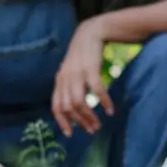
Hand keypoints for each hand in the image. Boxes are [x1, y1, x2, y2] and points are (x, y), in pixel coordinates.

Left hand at [52, 18, 113, 135]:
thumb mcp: (71, 71)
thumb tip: (73, 108)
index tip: (71, 134)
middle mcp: (65, 79)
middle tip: (91, 130)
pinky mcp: (91, 69)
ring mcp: (77, 74)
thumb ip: (69, 86)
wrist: (91, 33)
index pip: (56, 106)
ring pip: (79, 102)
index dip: (62, 122)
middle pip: (68, 107)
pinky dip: (103, 102)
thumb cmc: (83, 55)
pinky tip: (110, 110)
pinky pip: (96, 91)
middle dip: (79, 122)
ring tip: (99, 123)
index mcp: (60, 81)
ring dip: (89, 116)